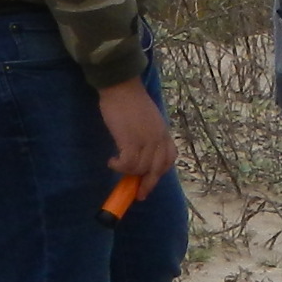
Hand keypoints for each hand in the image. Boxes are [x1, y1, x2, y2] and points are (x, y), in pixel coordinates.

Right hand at [96, 77, 176, 203]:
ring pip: (140, 168)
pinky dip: (119, 166)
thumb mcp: (147, 118)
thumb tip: (141, 149)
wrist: (121, 87)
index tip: (151, 180)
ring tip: (117, 165)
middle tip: (138, 195)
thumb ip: (149, 133)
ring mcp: (146, 140)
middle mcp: (158, 138)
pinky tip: (111, 161)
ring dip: (128, 172)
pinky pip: (127, 164)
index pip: (169, 158)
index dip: (161, 172)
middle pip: (157, 169)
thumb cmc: (129, 100)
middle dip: (148, 184)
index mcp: (163, 132)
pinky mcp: (130, 141)